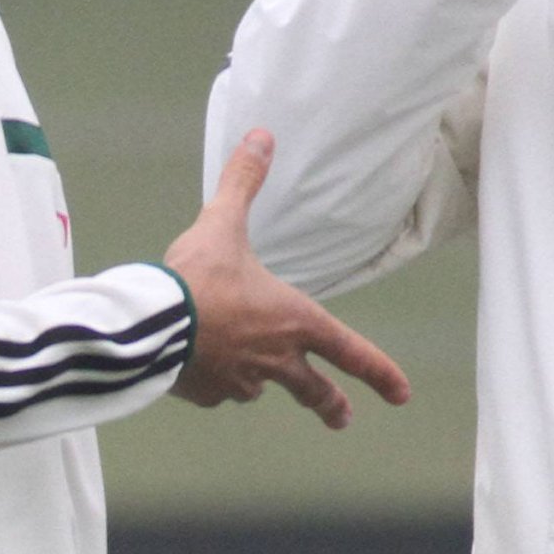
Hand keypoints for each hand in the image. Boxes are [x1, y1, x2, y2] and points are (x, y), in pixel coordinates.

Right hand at [164, 132, 411, 430]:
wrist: (151, 324)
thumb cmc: (197, 276)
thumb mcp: (223, 223)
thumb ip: (244, 183)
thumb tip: (262, 136)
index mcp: (295, 322)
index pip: (351, 352)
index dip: (380, 372)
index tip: (402, 394)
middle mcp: (276, 359)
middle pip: (313, 390)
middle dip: (331, 405)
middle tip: (343, 417)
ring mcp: (242, 382)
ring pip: (259, 386)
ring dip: (258, 380)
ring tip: (244, 370)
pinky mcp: (209, 395)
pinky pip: (218, 390)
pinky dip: (215, 380)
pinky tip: (197, 365)